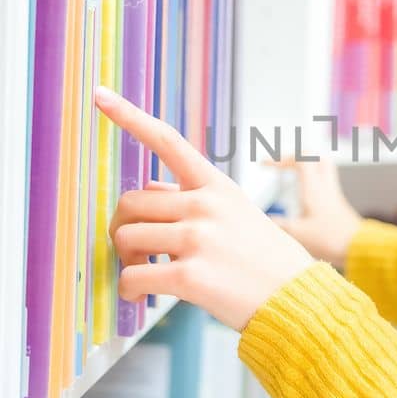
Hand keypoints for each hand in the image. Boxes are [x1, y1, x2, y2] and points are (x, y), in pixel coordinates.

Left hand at [95, 86, 315, 331]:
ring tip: (145, 275)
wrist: (296, 300)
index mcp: (216, 186)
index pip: (168, 141)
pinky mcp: (190, 275)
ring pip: (126, 238)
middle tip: (134, 253)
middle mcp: (205, 205)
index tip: (100, 96)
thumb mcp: (237, 215)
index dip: (129, 116)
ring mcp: (198, 238)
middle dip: (122, 229)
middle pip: (130, 202)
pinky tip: (141, 298)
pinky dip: (129, 290)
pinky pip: (133, 276)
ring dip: (126, 261)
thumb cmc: (265, 261)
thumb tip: (148, 192)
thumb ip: (191, 200)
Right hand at [266, 158, 362, 267]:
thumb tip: (264, 219)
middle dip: (296, 156)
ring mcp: (333, 195)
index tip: (264, 165)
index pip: (300, 160)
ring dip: (307, 167)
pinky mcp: (338, 205)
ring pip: (323, 168)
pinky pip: (325, 183)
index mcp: (314, 189)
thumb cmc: (331, 240)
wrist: (359, 248)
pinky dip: (312, 182)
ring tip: (292, 174)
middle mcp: (325, 187)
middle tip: (283, 164)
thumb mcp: (298, 234)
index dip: (280, 158)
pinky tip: (303, 196)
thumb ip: (279, 225)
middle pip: (316, 157)